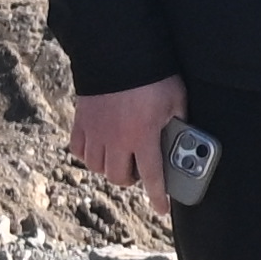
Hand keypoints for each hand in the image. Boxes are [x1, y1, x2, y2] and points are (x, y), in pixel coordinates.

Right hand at [72, 76, 188, 200]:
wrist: (117, 51)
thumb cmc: (152, 75)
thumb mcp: (176, 99)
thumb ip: (178, 121)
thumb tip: (182, 136)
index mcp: (143, 137)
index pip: (153, 177)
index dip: (158, 196)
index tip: (162, 208)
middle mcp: (116, 140)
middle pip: (119, 177)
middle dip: (131, 179)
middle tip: (140, 170)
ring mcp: (95, 131)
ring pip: (97, 167)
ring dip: (110, 168)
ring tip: (120, 159)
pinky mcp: (80, 121)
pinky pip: (79, 150)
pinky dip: (88, 154)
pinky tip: (99, 148)